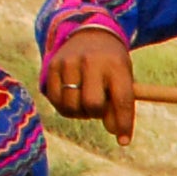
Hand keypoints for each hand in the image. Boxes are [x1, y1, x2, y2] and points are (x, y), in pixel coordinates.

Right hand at [40, 28, 139, 143]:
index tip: (124, 141)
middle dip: (97, 114)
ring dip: (81, 112)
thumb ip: (120, 105)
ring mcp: (69, 62)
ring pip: (72, 107)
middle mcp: (91, 61)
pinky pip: (56, 101)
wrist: (89, 34)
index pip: (122, 100)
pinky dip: (65, 107)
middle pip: (93, 105)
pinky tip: (73, 97)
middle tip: (99, 108)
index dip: (124, 124)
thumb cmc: (111, 65)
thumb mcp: (123, 79)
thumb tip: (115, 133)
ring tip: (85, 99)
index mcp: (116, 64)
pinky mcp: (52, 66)